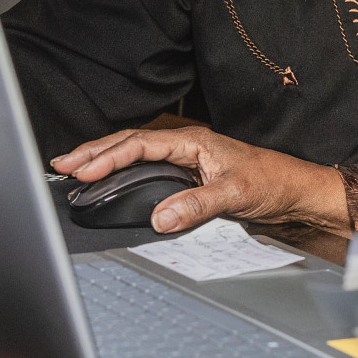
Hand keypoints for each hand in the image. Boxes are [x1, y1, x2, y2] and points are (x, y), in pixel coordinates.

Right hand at [51, 126, 350, 234]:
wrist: (295, 191)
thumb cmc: (272, 182)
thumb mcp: (234, 194)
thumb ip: (196, 205)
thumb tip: (160, 217)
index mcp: (192, 141)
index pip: (139, 144)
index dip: (108, 156)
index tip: (83, 170)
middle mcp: (185, 146)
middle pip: (129, 143)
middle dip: (93, 152)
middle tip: (62, 164)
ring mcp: (185, 160)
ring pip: (134, 154)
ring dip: (104, 160)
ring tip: (74, 169)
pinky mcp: (187, 175)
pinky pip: (145, 168)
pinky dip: (121, 172)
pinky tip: (108, 180)